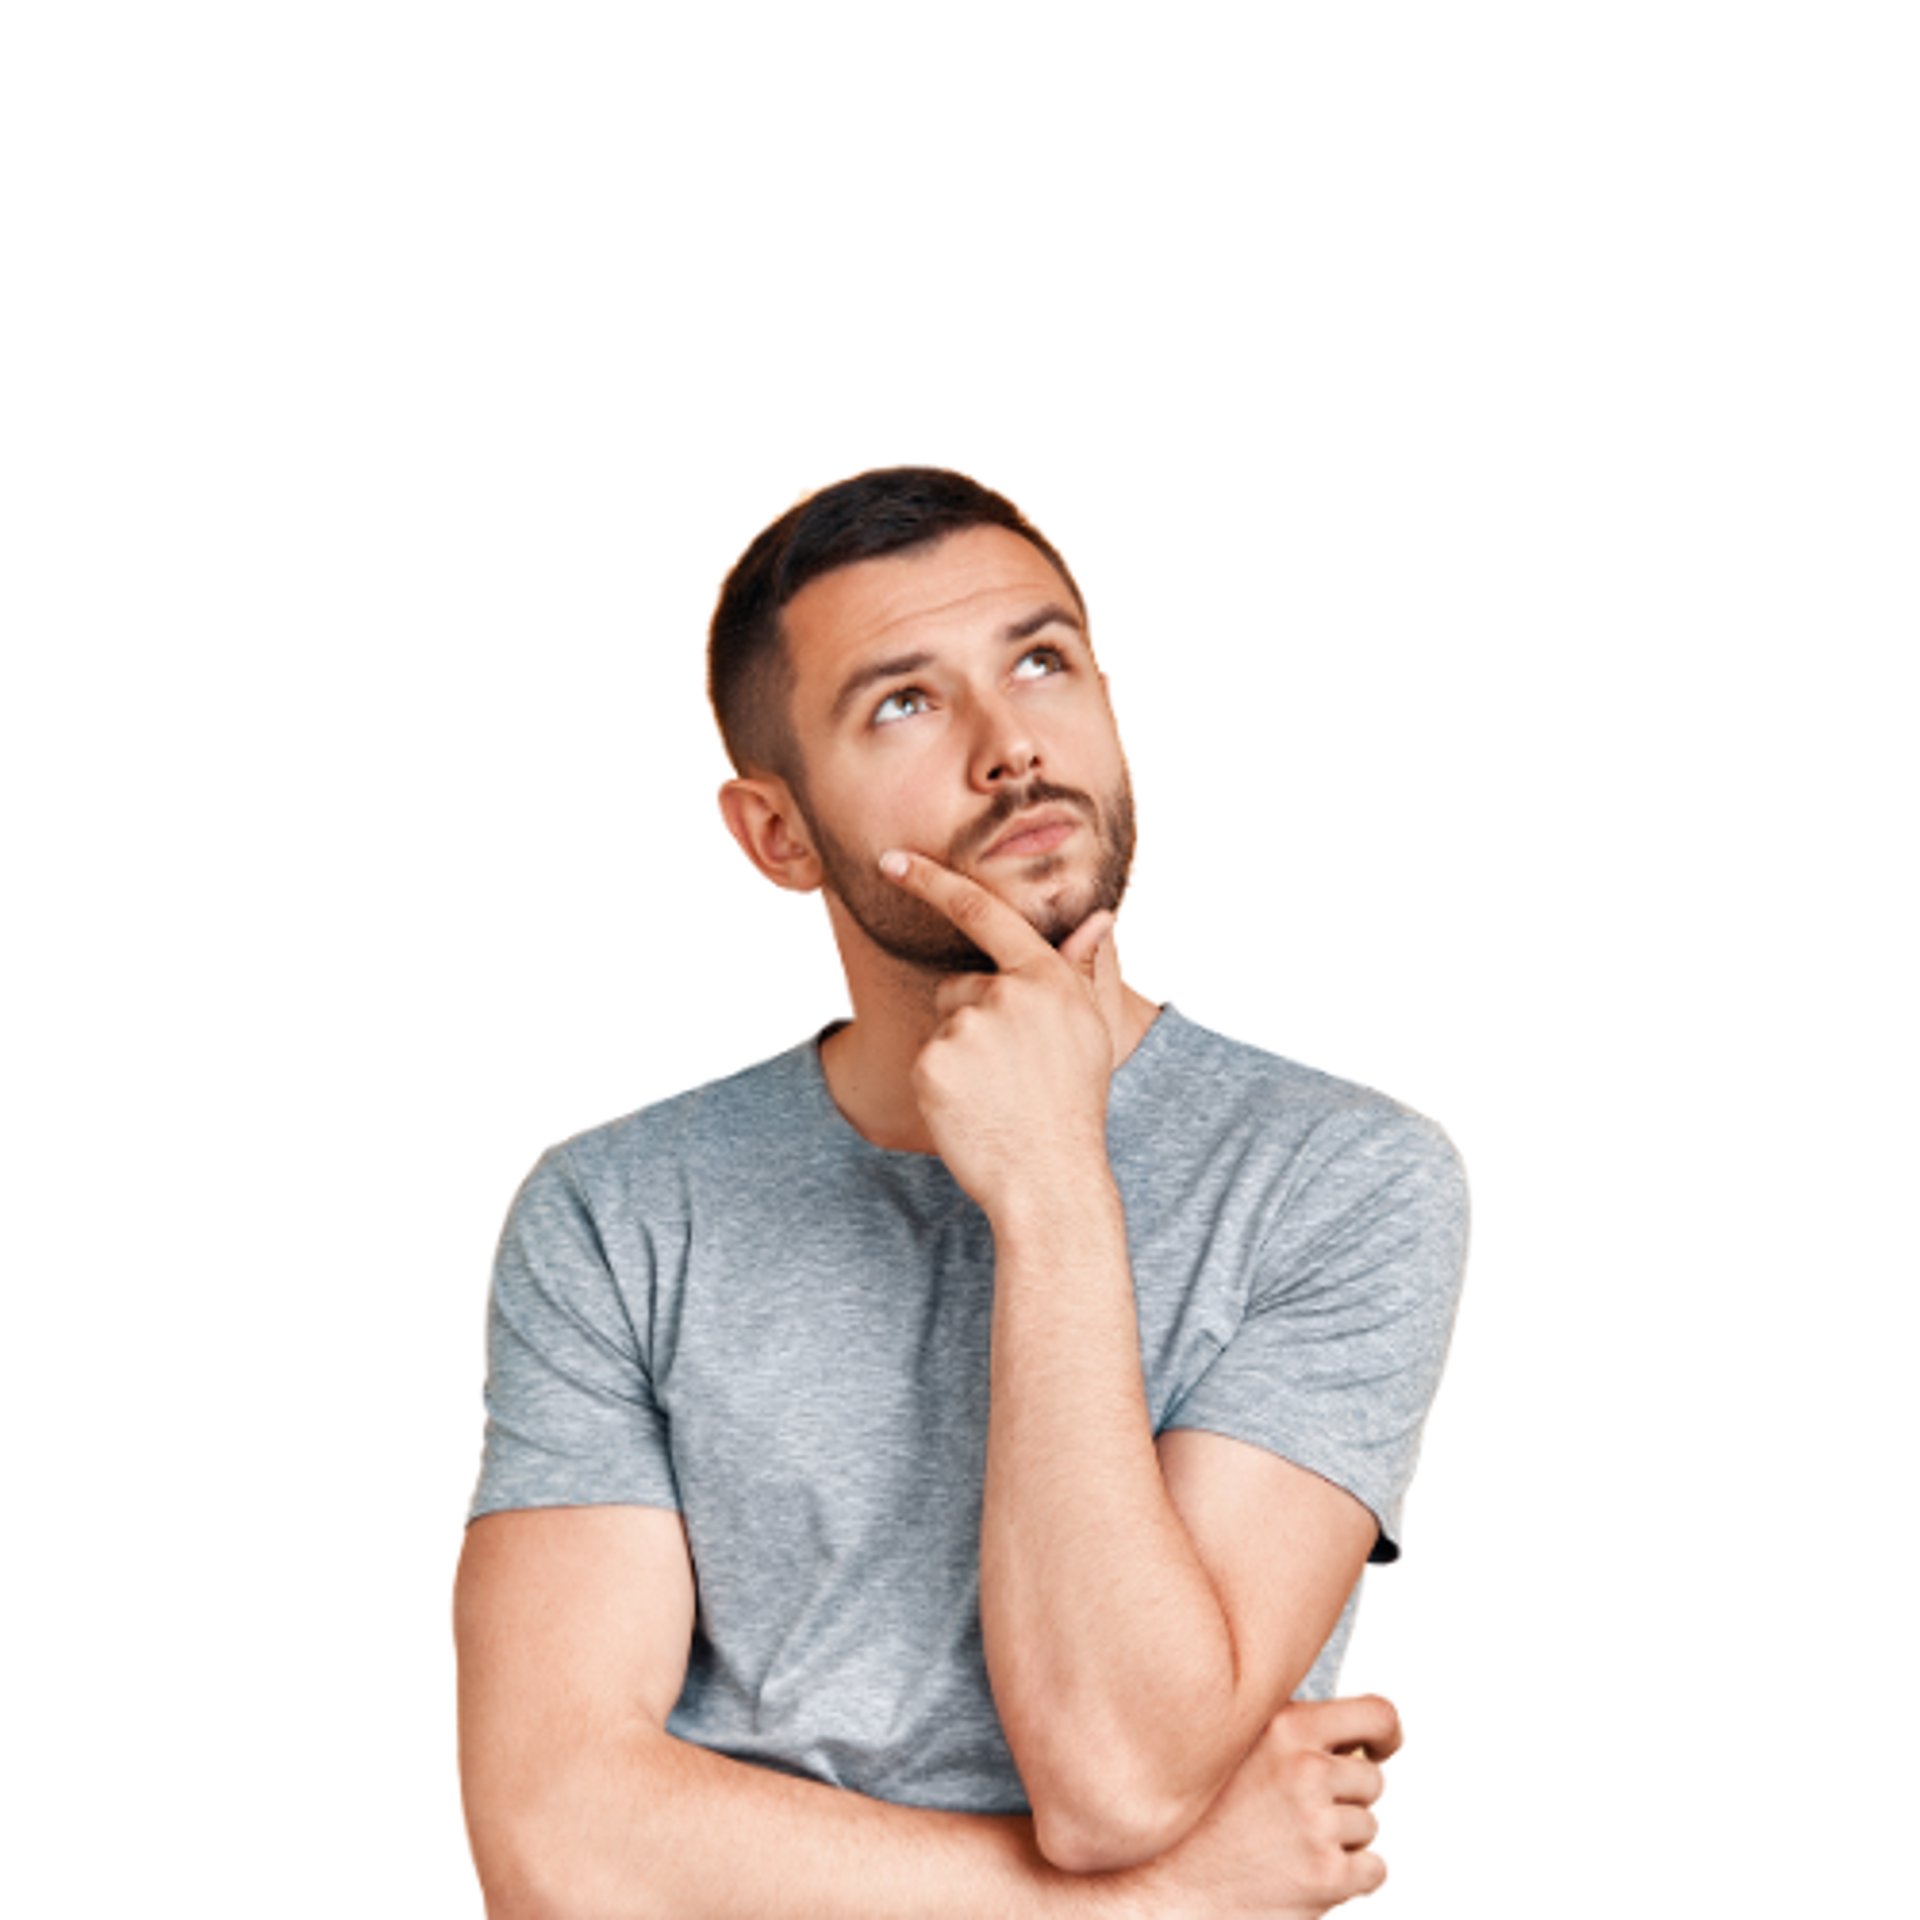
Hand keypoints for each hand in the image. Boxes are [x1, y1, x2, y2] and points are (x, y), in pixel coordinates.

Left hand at [877, 848, 1118, 1214]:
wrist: (1049, 1178)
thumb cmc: (1073, 1106)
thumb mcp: (1091, 1032)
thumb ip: (1083, 970)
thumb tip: (1098, 917)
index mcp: (1047, 978)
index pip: (984, 913)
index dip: (933, 881)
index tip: (894, 859)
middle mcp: (1008, 993)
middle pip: (960, 984)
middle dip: (973, 1018)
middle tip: (1010, 1073)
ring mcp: (968, 1027)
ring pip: (944, 1024)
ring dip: (960, 1053)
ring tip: (996, 1093)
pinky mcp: (935, 1062)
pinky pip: (928, 1058)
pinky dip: (942, 1083)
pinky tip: (973, 1108)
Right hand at [1119, 1695, 1400, 1918]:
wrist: (1169, 1886)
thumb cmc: (1202, 1818)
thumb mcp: (1238, 1746)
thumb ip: (1291, 1730)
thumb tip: (1351, 1734)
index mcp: (1285, 1726)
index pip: (1376, 1713)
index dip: (1386, 1733)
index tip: (1380, 1748)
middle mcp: (1303, 1769)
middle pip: (1372, 1779)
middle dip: (1347, 1798)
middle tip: (1299, 1814)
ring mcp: (1317, 1824)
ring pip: (1368, 1826)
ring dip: (1340, 1839)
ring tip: (1288, 1844)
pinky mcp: (1327, 1875)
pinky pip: (1372, 1869)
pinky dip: (1349, 1876)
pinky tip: (1303, 1872)